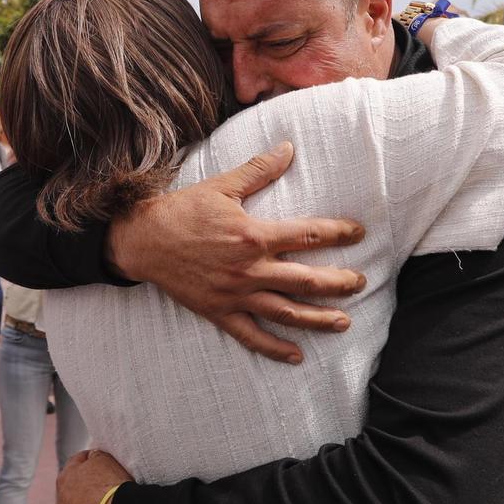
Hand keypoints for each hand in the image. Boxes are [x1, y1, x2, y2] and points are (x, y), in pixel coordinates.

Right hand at [105, 142, 366, 363]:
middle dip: (339, 283)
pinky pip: (252, 336)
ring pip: (287, 312)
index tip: (358, 232)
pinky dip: (275, 349)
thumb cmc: (183, 211)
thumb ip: (259, 170)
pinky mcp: (219, 312)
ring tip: (344, 322)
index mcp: (253, 235)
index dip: (338, 233)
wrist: (143, 240)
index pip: (308, 236)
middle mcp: (249, 269)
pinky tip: (297, 355)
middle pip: (307, 280)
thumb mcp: (222, 186)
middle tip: (360, 282)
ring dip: (319, 319)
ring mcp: (235, 295)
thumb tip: (288, 147)